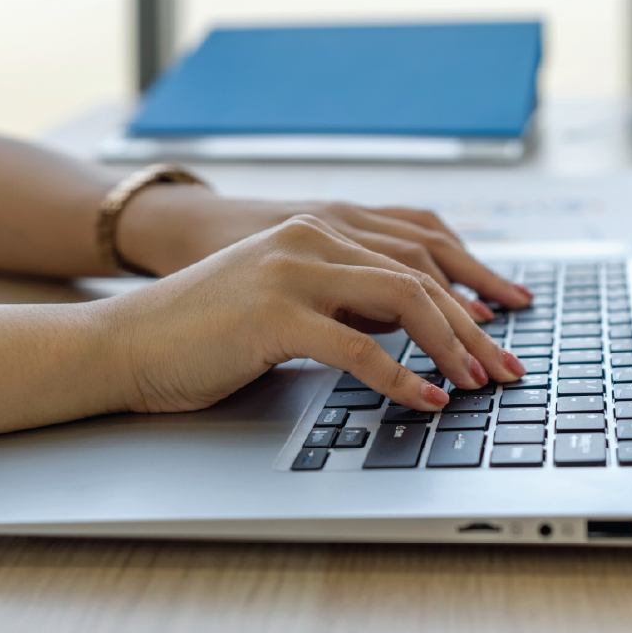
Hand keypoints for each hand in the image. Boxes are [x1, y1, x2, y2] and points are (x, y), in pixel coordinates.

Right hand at [100, 214, 528, 414]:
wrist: (124, 343)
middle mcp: (311, 241)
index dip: (463, 300)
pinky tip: (426, 399)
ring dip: (451, 347)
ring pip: (402, 300)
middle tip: (507, 369)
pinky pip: (358, 347)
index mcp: (316, 233)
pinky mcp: (274, 314)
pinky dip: (402, 376)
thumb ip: (338, 304)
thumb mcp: (282, 305)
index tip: (496, 337)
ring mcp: (292, 272)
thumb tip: (401, 330)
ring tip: (478, 384)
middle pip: (420, 276)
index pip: (413, 259)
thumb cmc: (200, 334)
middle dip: (473, 326)